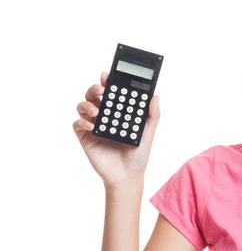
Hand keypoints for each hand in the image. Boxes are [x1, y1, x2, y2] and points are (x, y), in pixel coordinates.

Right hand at [72, 71, 160, 190]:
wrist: (128, 175)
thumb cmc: (138, 154)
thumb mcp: (148, 132)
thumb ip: (152, 114)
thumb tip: (155, 95)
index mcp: (119, 111)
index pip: (111, 92)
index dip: (107, 81)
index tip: (107, 75)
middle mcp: (105, 115)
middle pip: (94, 95)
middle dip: (95, 88)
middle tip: (102, 90)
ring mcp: (93, 125)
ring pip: (83, 106)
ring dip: (87, 104)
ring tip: (97, 111)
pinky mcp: (84, 137)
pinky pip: (77, 124)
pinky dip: (82, 122)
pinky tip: (91, 125)